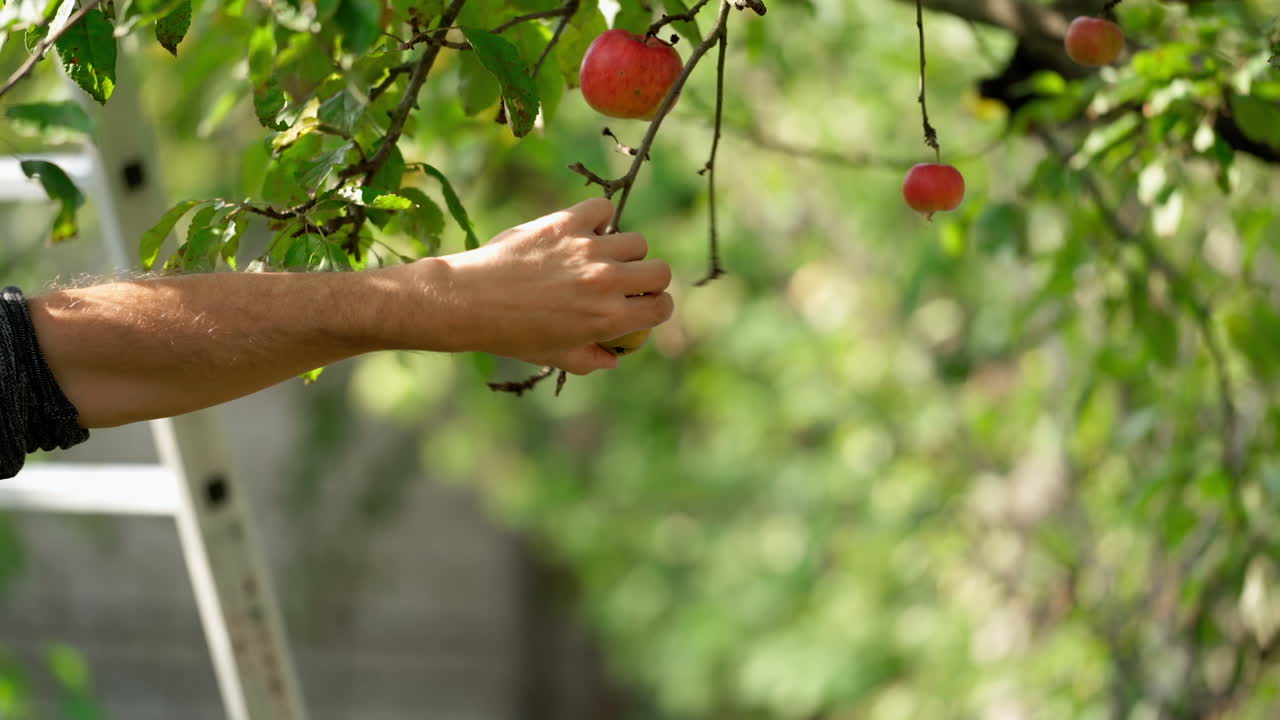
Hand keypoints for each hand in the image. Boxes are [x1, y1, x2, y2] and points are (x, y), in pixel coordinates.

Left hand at [395, 197, 673, 373]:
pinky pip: (603, 209)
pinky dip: (599, 217)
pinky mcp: (567, 223)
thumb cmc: (510, 333)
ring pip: (636, 241)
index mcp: (608, 319)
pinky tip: (584, 231)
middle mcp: (605, 282)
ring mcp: (588, 250)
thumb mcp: (554, 356)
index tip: (645, 304)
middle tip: (628, 280)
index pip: (661, 307)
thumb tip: (613, 357)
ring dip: (625, 249)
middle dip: (650, 279)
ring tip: (602, 255)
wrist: (470, 300)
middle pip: (659, 271)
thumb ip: (590, 359)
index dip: (657, 307)